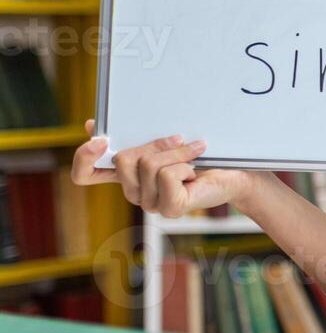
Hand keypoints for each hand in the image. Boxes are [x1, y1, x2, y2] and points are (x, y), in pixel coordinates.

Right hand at [71, 119, 260, 217]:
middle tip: (179, 139)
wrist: (234, 173)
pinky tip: (195, 172)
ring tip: (193, 155)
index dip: (84, 157)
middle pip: (123, 159)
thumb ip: (132, 136)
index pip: (84, 174)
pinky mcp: (170, 208)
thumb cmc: (200, 156)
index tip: (100, 137)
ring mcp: (151, 204)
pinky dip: (184, 166)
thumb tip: (91, 124)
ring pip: (148, 165)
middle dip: (154, 143)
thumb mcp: (163, 142)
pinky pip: (167, 176)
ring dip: (176, 153)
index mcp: (126, 175)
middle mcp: (133, 192)